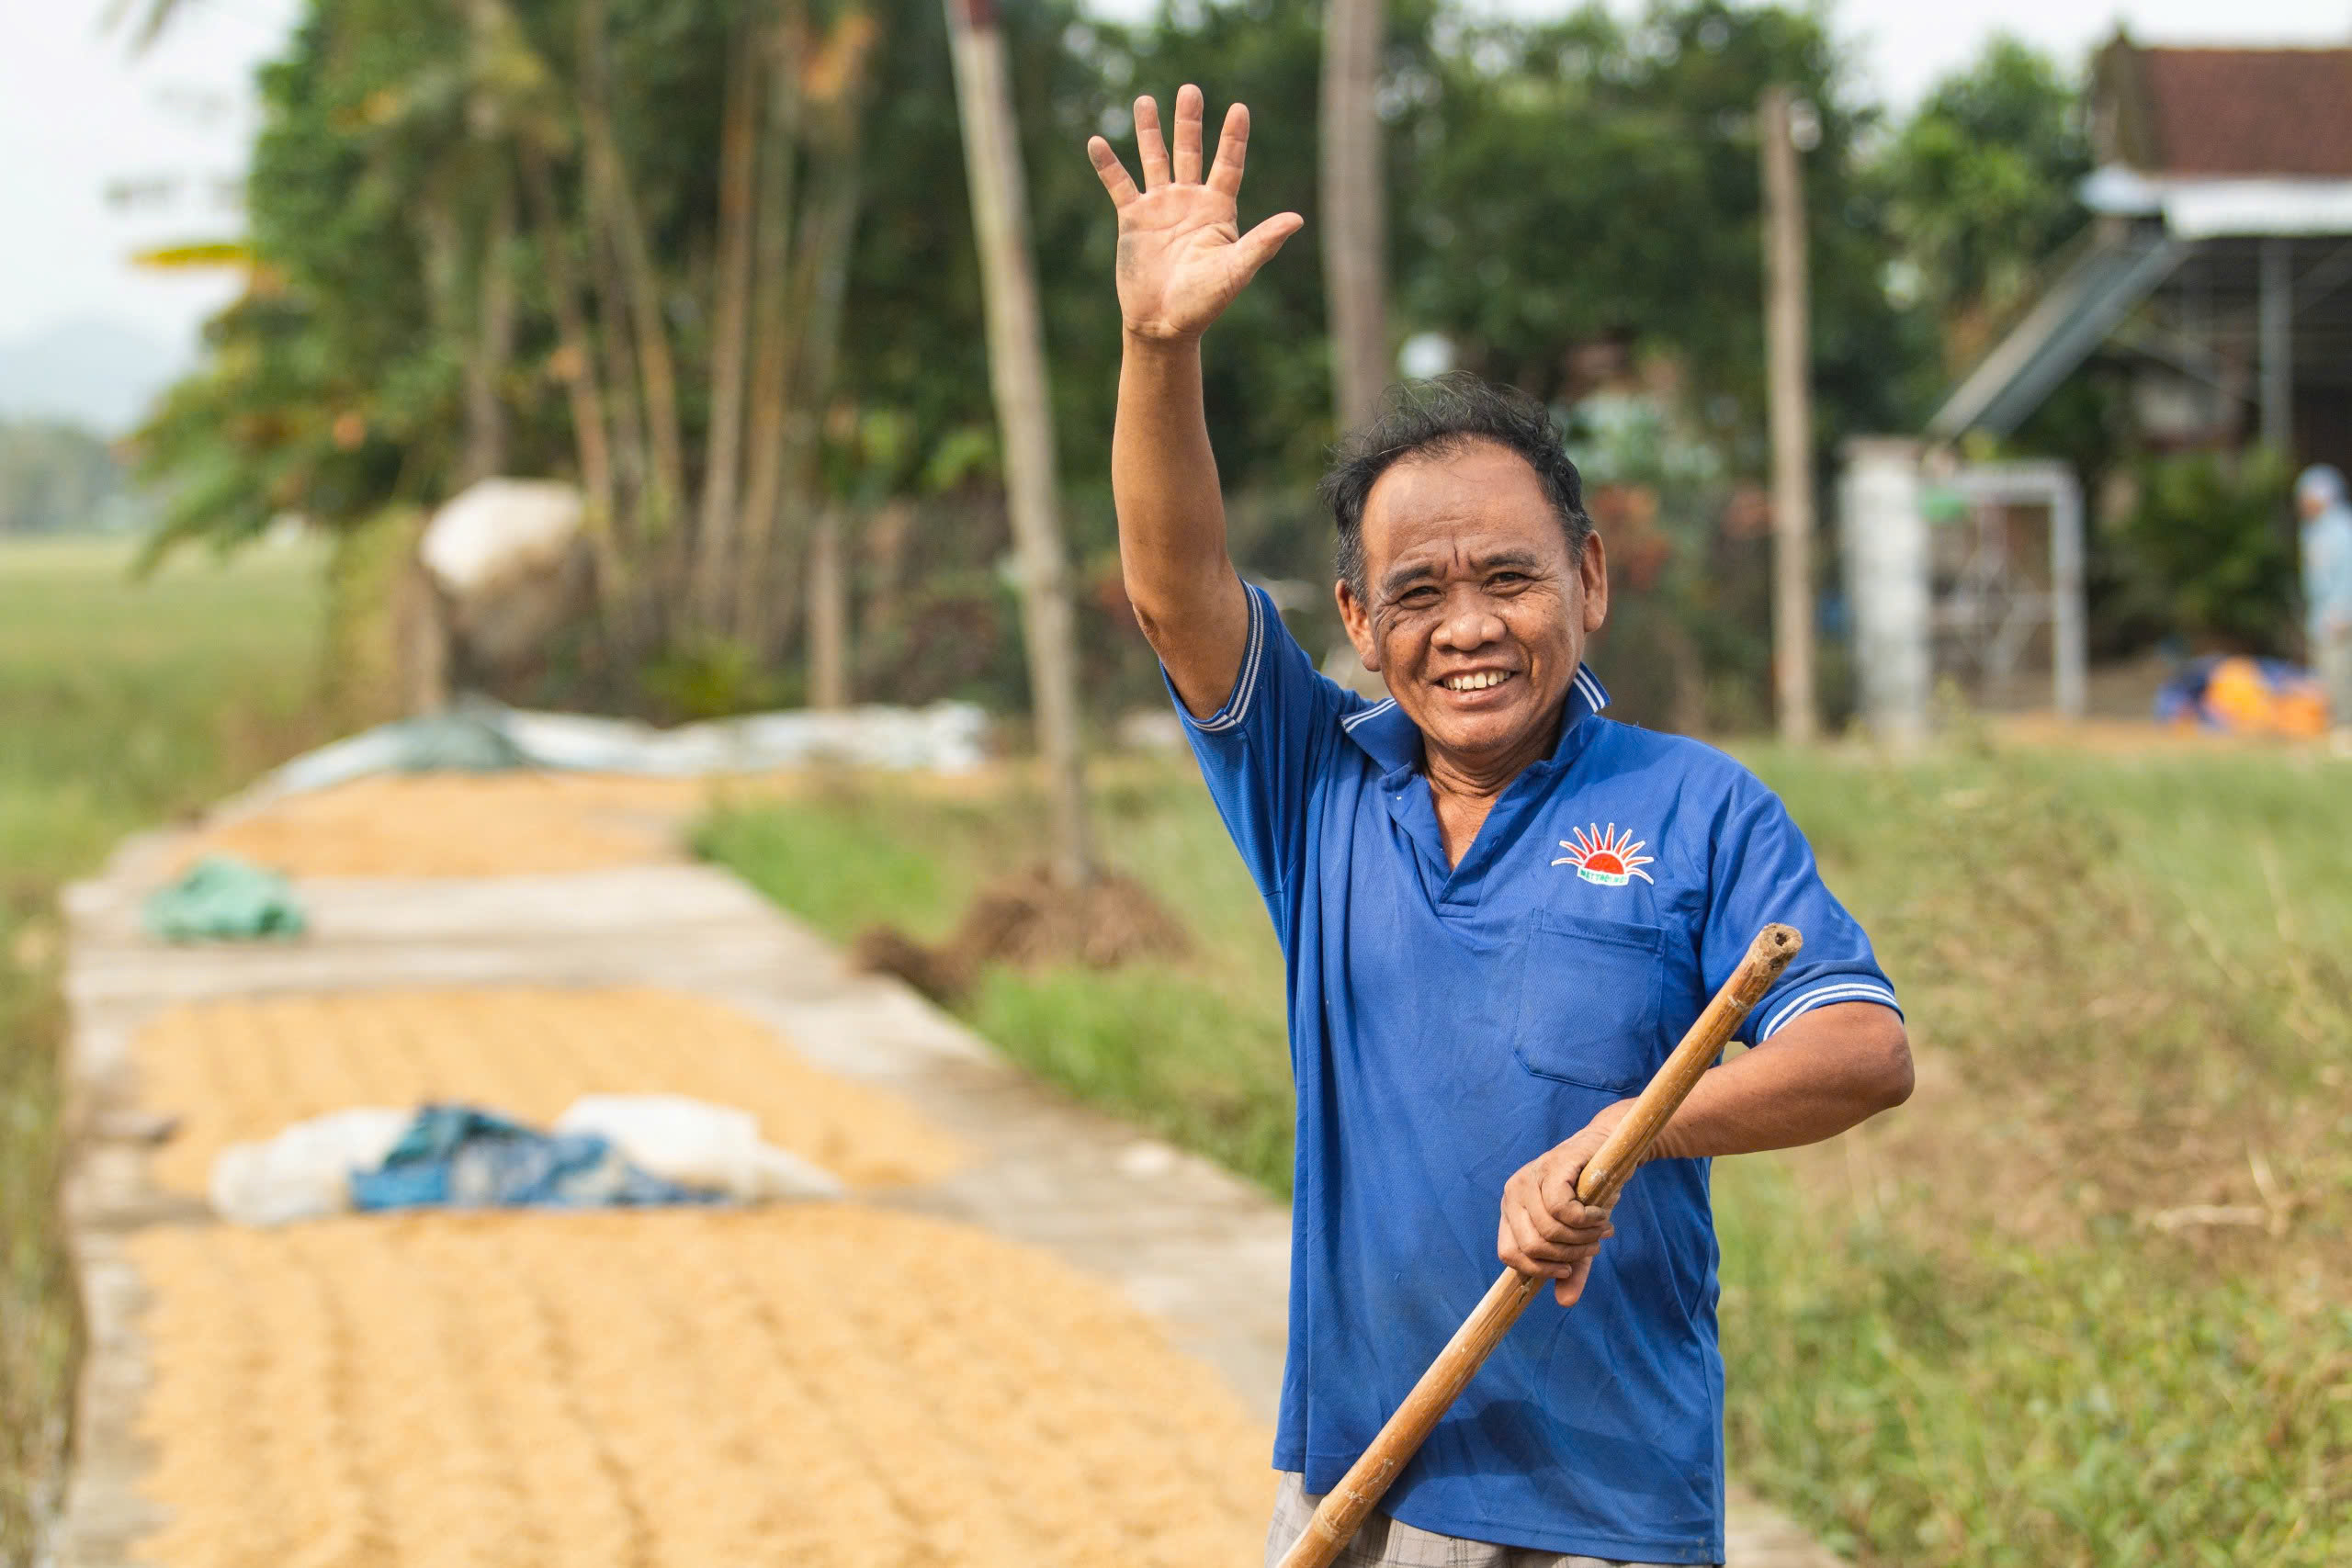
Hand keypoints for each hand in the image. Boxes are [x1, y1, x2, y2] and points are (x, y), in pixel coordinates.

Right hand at [1087, 84, 1303, 341]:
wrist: (1164, 325)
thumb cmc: (1205, 303)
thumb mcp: (1236, 270)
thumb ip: (1263, 242)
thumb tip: (1297, 219)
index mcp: (1218, 211)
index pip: (1228, 164)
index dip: (1233, 137)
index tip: (1239, 108)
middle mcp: (1189, 202)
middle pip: (1190, 151)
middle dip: (1189, 121)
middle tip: (1190, 89)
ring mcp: (1160, 208)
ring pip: (1155, 160)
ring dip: (1149, 131)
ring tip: (1145, 100)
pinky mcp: (1132, 220)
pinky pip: (1119, 185)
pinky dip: (1108, 165)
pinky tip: (1096, 141)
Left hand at [1497, 1103, 1632, 1306]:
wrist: (1609, 1150)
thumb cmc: (1589, 1196)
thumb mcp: (1579, 1238)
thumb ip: (1572, 1268)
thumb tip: (1565, 1303)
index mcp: (1511, 1212)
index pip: (1508, 1254)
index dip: (1538, 1270)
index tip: (1568, 1269)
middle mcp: (1513, 1194)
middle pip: (1531, 1246)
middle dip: (1568, 1255)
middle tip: (1594, 1246)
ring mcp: (1529, 1177)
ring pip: (1548, 1230)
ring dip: (1582, 1238)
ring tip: (1601, 1230)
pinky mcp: (1552, 1167)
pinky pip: (1563, 1210)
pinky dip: (1588, 1221)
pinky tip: (1601, 1215)